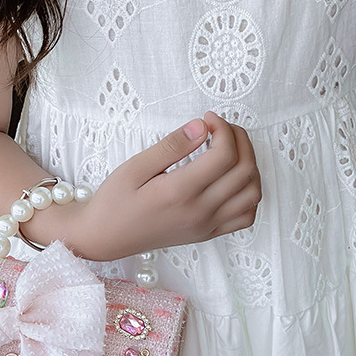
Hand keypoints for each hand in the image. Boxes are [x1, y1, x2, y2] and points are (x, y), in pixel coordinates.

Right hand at [78, 111, 261, 260]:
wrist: (104, 237)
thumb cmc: (114, 202)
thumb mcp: (134, 167)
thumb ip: (170, 146)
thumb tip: (200, 127)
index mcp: (180, 193)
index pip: (224, 155)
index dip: (222, 129)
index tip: (207, 118)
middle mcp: (199, 212)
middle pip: (244, 170)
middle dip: (240, 139)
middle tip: (219, 127)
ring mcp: (206, 225)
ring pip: (252, 193)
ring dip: (249, 164)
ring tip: (229, 149)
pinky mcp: (207, 233)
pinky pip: (245, 216)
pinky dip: (249, 194)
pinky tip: (232, 179)